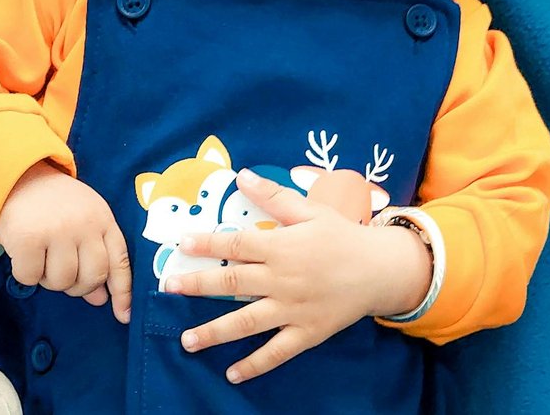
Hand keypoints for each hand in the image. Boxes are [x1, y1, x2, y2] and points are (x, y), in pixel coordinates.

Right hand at [0, 161, 131, 323]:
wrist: (19, 177)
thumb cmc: (56, 205)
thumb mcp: (84, 222)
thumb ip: (95, 257)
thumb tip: (100, 299)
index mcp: (103, 220)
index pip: (120, 261)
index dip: (123, 292)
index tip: (123, 316)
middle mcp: (85, 225)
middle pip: (91, 278)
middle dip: (77, 286)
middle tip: (62, 271)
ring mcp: (58, 231)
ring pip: (61, 282)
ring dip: (49, 280)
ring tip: (43, 258)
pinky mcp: (29, 238)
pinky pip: (31, 277)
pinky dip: (26, 274)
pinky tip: (25, 255)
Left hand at [165, 169, 430, 382]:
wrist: (381, 270)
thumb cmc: (342, 236)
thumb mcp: (310, 210)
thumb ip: (274, 196)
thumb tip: (242, 175)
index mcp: (281, 247)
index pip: (236, 245)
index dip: (208, 244)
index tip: (182, 244)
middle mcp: (282, 279)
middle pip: (233, 284)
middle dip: (198, 286)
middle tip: (169, 289)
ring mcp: (293, 309)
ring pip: (247, 322)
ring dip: (214, 332)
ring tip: (187, 341)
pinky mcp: (306, 332)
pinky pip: (277, 352)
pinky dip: (254, 364)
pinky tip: (232, 374)